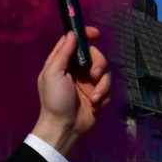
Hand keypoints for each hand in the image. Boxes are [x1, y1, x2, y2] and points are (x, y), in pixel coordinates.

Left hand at [31, 25, 112, 156]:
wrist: (65, 127)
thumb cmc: (54, 100)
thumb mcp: (53, 74)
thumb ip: (62, 53)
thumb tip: (72, 34)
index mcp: (63, 62)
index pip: (75, 42)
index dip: (85, 35)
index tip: (96, 34)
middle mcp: (77, 70)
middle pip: (95, 56)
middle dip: (99, 64)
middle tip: (94, 75)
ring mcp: (88, 83)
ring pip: (105, 72)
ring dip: (102, 85)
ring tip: (94, 98)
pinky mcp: (98, 95)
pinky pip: (108, 88)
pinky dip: (103, 96)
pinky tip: (95, 105)